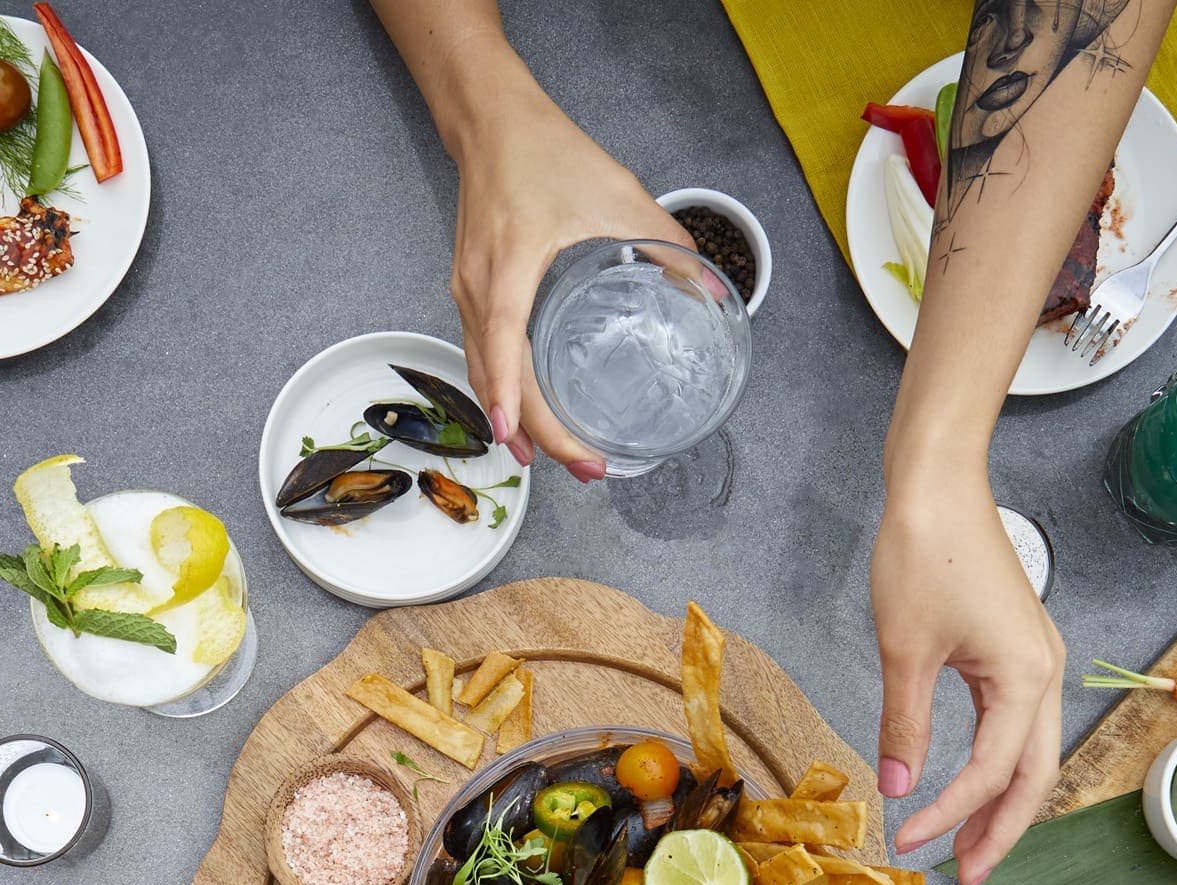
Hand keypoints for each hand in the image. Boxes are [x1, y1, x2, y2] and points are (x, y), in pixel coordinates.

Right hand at [450, 95, 689, 477]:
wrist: (492, 122)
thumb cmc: (546, 153)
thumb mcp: (618, 193)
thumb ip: (666, 243)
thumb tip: (710, 290)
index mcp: (510, 266)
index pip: (503, 344)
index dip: (514, 398)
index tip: (526, 441)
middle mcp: (478, 286)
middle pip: (495, 377)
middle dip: (535, 433)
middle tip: (585, 470)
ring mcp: (467, 290)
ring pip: (482, 371)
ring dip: (515, 420)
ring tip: (552, 459)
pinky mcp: (469, 289)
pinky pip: (479, 353)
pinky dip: (501, 390)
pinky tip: (524, 415)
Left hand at [870, 464, 1063, 884]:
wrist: (940, 484)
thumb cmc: (924, 551)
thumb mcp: (903, 648)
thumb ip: (904, 725)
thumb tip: (899, 787)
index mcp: (1027, 678)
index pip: (991, 772)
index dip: (949, 815)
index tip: (906, 842)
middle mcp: (1048, 673)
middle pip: (1034, 776)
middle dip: (1002, 830)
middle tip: (968, 878)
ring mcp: (1040, 661)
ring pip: (1032, 753)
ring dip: (1003, 802)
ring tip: (970, 845)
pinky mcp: (1021, 650)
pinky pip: (1020, 725)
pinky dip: (1000, 763)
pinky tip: (974, 785)